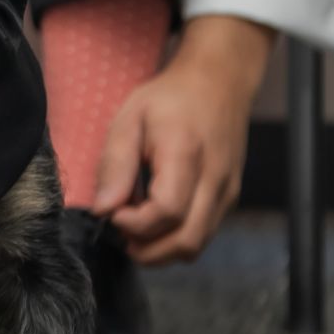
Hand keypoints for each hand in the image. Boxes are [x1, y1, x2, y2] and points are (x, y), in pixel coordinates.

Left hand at [91, 15, 274, 264]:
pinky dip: (176, 237)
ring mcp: (227, 191)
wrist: (219, 82)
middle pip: (186, 242)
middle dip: (147, 251)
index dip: (133, 224)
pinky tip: (156, 217)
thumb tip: (103, 210)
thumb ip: (115, 165)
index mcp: (185, 154)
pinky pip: (204, 233)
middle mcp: (214, 179)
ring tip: (135, 226)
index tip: (111, 212)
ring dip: (162, 249)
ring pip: (197, 245)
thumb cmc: (169, 98)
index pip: (166, 212)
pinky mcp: (230, 197)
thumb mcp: (129, 119)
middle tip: (119, 233)